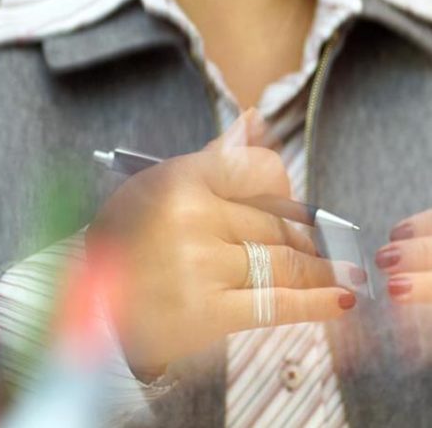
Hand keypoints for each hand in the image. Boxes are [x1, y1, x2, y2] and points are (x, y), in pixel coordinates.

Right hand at [86, 111, 357, 378]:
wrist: (86, 310)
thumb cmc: (128, 243)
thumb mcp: (158, 187)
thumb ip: (213, 158)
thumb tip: (254, 119)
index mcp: (181, 179)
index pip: (260, 170)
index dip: (285, 190)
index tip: (292, 206)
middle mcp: (192, 217)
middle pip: (276, 223)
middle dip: (303, 238)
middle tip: (319, 248)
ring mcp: (201, 265)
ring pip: (283, 261)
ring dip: (321, 268)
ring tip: (345, 272)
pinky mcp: (208, 313)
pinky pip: (277, 302)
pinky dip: (317, 302)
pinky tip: (342, 299)